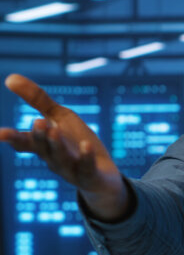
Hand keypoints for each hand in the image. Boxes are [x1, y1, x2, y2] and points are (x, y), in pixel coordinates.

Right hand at [0, 74, 129, 219]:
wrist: (103, 176)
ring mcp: (71, 169)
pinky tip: (87, 145)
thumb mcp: (59, 118)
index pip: (23, 142)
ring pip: (61, 159)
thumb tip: (10, 78)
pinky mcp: (90, 175)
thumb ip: (38, 100)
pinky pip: (87, 168)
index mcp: (43, 145)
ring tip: (54, 130)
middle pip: (43, 148)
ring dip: (57, 145)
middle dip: (39, 136)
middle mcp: (53, 159)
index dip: (11, 138)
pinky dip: (86, 157)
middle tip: (38, 122)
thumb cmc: (77, 143)